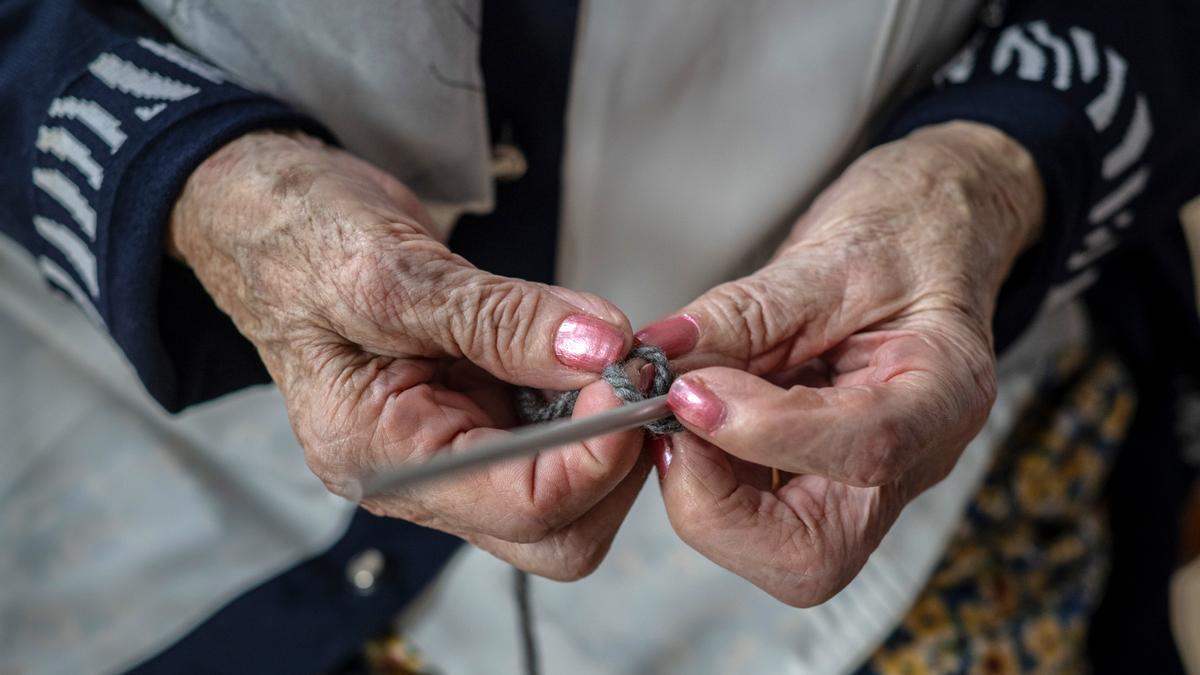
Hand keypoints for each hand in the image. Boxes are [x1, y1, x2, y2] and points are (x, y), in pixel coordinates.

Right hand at [169, 131, 648, 579]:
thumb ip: (502, 319)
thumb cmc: (300, 240)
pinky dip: (591, 402)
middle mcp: (419, 474)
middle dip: (614, 461)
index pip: (524, 505)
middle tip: (632, 375)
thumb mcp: (394, 271)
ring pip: (570, 495)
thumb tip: (601, 349)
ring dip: (609, 431)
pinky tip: (585, 348)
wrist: (272, 216)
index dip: (596, 451)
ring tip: (609, 353)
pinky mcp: (478, 416)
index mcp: (378, 456)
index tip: (627, 377)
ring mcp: (452, 448)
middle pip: (557, 531)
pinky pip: (558, 440)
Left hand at [636, 121, 1043, 604]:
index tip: (690, 392)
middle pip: (812, 556)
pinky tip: (699, 411)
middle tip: (672, 420)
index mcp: (944, 396)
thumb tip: (662, 358)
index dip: (761, 431)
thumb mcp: (829, 255)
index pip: (863, 451)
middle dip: (716, 501)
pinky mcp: (819, 485)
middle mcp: (913, 464)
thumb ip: (744, 313)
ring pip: (774, 552)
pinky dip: (705, 473)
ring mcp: (865, 487)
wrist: (928, 236)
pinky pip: (752, 518)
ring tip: (686, 402)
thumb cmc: (902, 236)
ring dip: (703, 487)